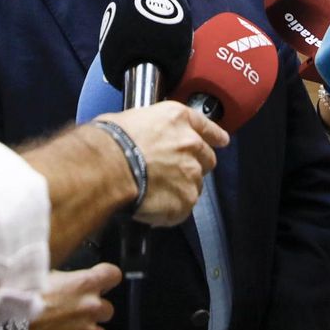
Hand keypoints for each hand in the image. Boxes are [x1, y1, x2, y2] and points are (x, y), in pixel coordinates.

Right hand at [24, 263, 121, 329]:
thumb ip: (69, 281)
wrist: (6, 326)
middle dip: (93, 311)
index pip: (113, 275)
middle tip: (71, 313)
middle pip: (107, 309)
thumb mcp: (47, 276)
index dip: (106, 280)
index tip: (102, 283)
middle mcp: (92, 307)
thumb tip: (74, 282)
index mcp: (85, 284)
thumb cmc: (22, 298)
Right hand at [101, 101, 227, 225]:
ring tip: (156, 193)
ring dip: (180, 189)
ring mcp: (191, 172)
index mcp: (177, 119)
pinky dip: (170, 211)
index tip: (221, 141)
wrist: (108, 166)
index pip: (205, 126)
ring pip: (195, 185)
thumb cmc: (111, 142)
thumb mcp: (133, 119)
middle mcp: (191, 143)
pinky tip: (153, 207)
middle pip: (206, 159)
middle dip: (194, 166)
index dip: (214, 135)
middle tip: (172, 174)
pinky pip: (183, 208)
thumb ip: (151, 130)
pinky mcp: (186, 199)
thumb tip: (144, 140)